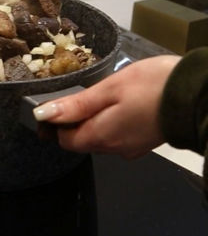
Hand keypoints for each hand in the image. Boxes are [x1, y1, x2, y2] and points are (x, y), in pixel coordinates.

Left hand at [32, 55, 180, 158]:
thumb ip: (76, 105)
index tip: (51, 106)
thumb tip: (44, 115)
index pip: (65, 141)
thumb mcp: (108, 89)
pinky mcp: (145, 141)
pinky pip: (118, 135)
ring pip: (100, 138)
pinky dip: (110, 122)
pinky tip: (117, 104)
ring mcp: (132, 147)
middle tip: (75, 95)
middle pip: (82, 140)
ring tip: (97, 96)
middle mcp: (115, 149)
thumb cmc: (154, 86)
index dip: (54, 125)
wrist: (199, 94)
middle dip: (73, 122)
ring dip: (92, 120)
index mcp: (102, 137)